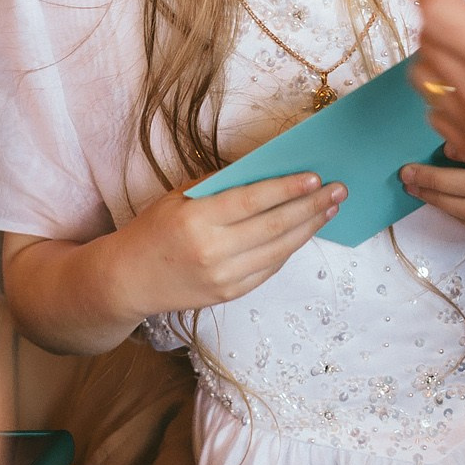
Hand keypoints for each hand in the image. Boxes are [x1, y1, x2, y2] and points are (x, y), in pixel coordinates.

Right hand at [100, 173, 346, 317]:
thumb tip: (268, 169)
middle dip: (311, 206)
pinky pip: (269, 269)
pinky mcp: (229, 294)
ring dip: (309, 228)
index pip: (253, 201)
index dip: (287, 189)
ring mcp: (223, 277)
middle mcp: (212, 251)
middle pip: (274, 226)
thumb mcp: (179, 197)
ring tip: (330, 208)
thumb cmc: (154, 229)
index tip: (315, 176)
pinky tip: (304, 231)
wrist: (126, 279)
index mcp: (198, 220)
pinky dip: (289, 248)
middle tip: (338, 190)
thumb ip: (221, 185)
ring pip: (278, 250)